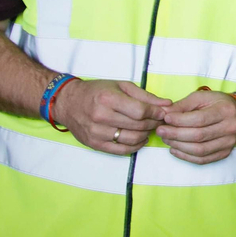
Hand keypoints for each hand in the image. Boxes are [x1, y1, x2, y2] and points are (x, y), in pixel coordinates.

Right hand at [53, 79, 170, 156]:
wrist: (68, 103)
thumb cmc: (96, 92)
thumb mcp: (121, 86)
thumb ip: (145, 96)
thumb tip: (167, 104)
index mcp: (108, 99)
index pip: (140, 111)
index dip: (156, 113)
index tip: (163, 112)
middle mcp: (101, 117)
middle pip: (138, 126)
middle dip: (153, 124)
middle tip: (158, 121)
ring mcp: (97, 133)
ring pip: (132, 139)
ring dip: (146, 135)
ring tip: (149, 128)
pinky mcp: (95, 144)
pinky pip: (121, 150)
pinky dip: (135, 146)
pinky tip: (140, 139)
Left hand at [157, 90, 235, 164]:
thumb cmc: (218, 104)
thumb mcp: (202, 98)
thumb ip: (183, 105)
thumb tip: (165, 113)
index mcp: (225, 111)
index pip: (200, 119)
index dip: (180, 120)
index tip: (165, 118)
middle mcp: (229, 128)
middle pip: (199, 136)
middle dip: (175, 134)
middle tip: (160, 131)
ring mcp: (228, 143)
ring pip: (200, 150)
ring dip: (179, 146)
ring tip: (166, 140)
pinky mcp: (224, 153)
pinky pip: (202, 159)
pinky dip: (185, 156)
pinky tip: (175, 149)